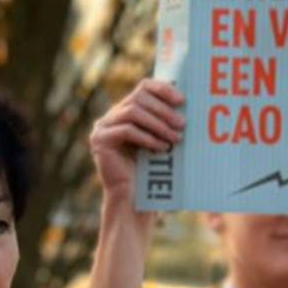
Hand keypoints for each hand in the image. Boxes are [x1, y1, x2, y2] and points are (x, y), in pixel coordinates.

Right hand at [89, 79, 184, 199]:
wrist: (133, 200)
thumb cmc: (150, 172)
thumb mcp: (160, 140)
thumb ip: (166, 122)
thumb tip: (188, 103)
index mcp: (126, 111)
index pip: (143, 87)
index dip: (163, 89)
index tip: (182, 100)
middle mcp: (112, 116)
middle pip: (138, 97)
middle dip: (163, 110)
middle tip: (182, 124)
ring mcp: (103, 127)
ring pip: (133, 112)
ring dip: (158, 124)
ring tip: (175, 138)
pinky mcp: (100, 140)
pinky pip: (126, 130)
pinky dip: (146, 137)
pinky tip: (161, 147)